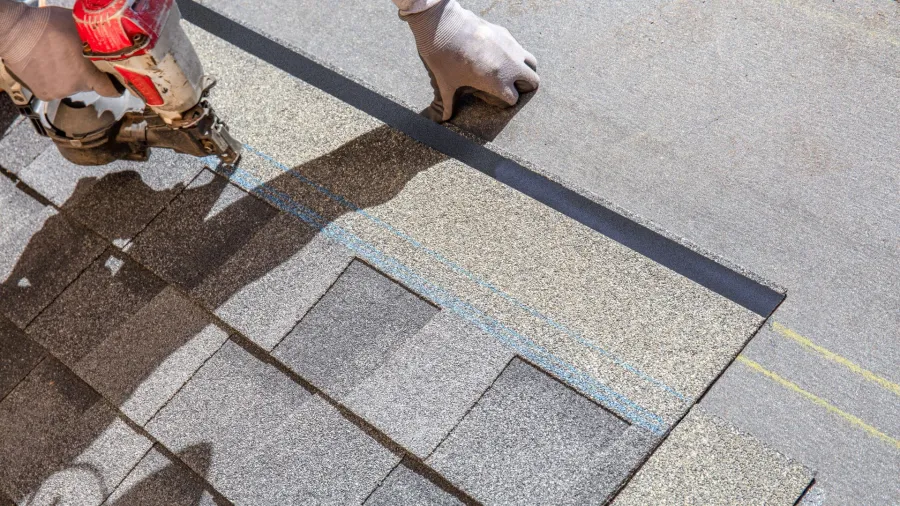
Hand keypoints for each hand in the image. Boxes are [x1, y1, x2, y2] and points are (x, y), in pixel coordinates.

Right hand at [0, 3, 117, 100]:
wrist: (14, 31)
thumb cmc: (46, 25)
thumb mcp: (78, 26)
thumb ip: (94, 39)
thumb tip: (108, 40)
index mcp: (86, 74)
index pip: (109, 89)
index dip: (114, 85)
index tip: (115, 81)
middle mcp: (73, 87)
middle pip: (89, 85)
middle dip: (87, 74)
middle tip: (79, 59)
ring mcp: (57, 92)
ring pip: (71, 86)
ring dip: (69, 76)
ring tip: (59, 59)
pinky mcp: (42, 93)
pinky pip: (55, 88)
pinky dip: (53, 79)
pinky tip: (47, 65)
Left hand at [402, 0, 538, 121]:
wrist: (443, 25)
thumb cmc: (443, 57)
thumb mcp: (446, 83)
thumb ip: (447, 103)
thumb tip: (442, 119)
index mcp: (498, 82)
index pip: (514, 98)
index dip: (505, 100)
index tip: (496, 98)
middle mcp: (510, 65)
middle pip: (533, 81)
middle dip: (524, 86)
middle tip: (510, 86)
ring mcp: (511, 47)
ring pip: (531, 62)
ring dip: (524, 69)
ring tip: (509, 71)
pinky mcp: (505, 33)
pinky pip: (518, 47)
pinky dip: (513, 54)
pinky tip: (496, 54)